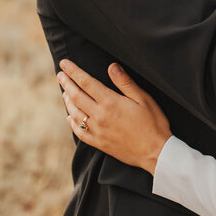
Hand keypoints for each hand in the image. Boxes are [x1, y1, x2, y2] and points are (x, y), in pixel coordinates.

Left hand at [58, 59, 171, 173]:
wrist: (156, 152)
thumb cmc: (153, 123)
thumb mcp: (143, 98)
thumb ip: (125, 82)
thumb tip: (111, 66)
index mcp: (110, 103)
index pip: (86, 82)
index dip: (73, 71)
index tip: (64, 63)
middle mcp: (99, 116)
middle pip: (76, 96)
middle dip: (66, 83)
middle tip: (60, 74)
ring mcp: (97, 131)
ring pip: (75, 113)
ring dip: (67, 101)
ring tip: (64, 92)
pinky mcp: (99, 143)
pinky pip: (79, 132)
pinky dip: (72, 123)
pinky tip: (70, 117)